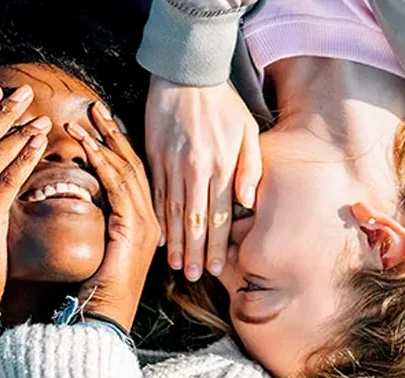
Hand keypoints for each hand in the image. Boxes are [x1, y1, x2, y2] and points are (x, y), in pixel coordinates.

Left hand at [65, 103, 159, 330]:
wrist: (101, 320)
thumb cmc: (94, 292)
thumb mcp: (98, 250)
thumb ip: (98, 223)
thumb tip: (80, 198)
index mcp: (144, 224)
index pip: (133, 175)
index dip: (118, 146)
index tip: (101, 122)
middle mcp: (152, 221)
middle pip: (134, 166)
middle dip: (114, 134)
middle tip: (96, 107)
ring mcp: (146, 224)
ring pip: (127, 171)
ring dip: (104, 142)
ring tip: (85, 118)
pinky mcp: (133, 229)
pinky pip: (118, 187)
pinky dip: (101, 163)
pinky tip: (86, 145)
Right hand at [145, 75, 260, 281]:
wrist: (186, 73)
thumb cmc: (223, 103)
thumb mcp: (247, 131)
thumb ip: (250, 168)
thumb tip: (248, 202)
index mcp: (220, 166)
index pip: (219, 216)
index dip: (217, 245)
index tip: (215, 268)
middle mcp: (195, 169)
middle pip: (195, 220)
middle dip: (194, 252)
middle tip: (192, 276)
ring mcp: (171, 164)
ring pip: (173, 212)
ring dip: (174, 241)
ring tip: (175, 265)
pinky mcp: (154, 156)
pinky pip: (154, 193)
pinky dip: (157, 217)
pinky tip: (158, 236)